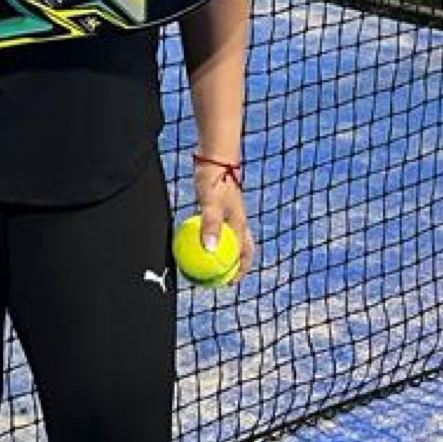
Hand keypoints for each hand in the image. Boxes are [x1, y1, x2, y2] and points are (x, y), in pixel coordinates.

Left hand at [192, 159, 255, 281]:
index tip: (230, 283)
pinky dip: (212, 238)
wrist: (215, 158)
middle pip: (239, 250)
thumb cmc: (214, 180)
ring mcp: (230, 214)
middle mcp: (237, 221)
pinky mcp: (220, 207)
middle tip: (220, 278)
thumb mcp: (210, 204)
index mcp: (239, 224)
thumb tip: (211, 250)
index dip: (239, 270)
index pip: (244, 254)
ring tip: (209, 263)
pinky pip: (217, 228)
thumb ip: (210, 226)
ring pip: (229, 240)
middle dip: (233, 265)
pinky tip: (198, 240)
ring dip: (223, 252)